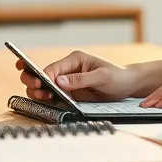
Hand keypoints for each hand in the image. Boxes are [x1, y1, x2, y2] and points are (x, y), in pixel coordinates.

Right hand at [17, 50, 140, 102]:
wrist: (128, 85)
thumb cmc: (118, 76)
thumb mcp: (102, 77)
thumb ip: (81, 79)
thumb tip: (59, 81)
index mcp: (75, 59)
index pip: (53, 68)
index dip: (43, 76)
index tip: (41, 85)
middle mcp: (68, 69)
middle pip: (42, 73)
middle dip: (34, 81)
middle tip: (37, 91)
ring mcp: (67, 82)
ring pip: (43, 86)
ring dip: (38, 92)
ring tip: (43, 98)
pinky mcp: (70, 93)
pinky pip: (52, 96)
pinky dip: (45, 99)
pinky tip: (46, 102)